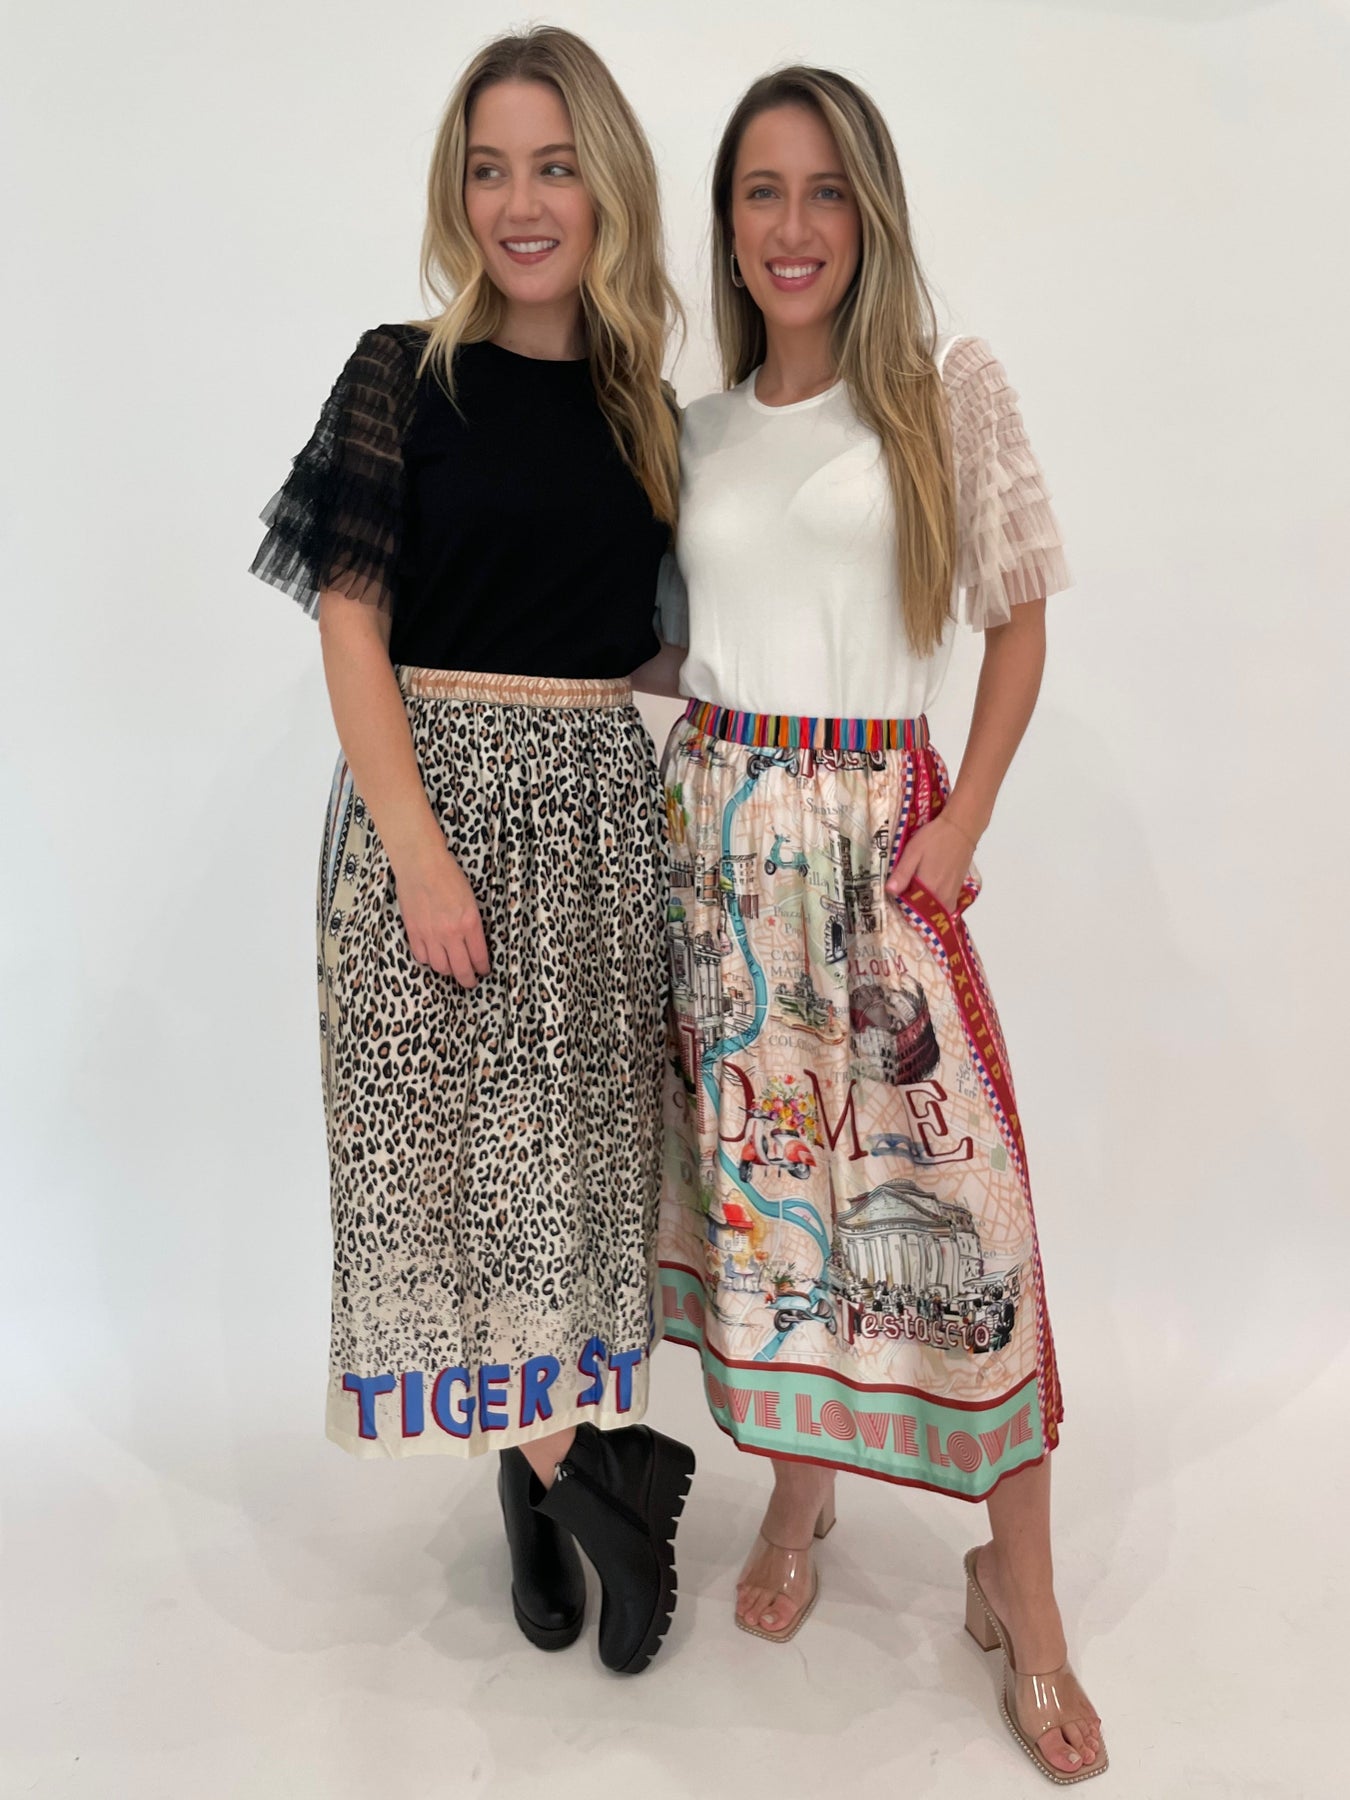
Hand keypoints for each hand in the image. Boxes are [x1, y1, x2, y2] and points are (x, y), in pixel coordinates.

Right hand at [392, 843, 489, 986]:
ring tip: (452, 968)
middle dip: (468, 980)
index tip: (483, 972)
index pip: (479, 957)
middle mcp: (450, 933)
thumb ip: (472, 924)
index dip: (482, 969)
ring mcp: (430, 934)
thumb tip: (473, 943)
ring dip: (448, 971)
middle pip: (461, 970)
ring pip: (440, 967)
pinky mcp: (413, 931)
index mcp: (470, 923)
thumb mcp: (471, 899)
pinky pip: (422, 956)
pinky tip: (433, 955)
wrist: (420, 863)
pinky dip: (429, 960)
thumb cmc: (448, 875)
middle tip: (470, 982)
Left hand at [884, 814, 974, 914]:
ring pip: (935, 911)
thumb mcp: (912, 852)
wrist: (961, 829)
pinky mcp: (957, 890)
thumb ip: (902, 873)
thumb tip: (890, 892)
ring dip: (924, 907)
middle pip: (923, 913)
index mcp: (928, 888)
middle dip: (912, 908)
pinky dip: (935, 904)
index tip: (894, 896)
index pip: (909, 909)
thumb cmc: (934, 838)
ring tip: (914, 893)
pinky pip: (944, 906)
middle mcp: (942, 896)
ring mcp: (952, 895)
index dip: (900, 905)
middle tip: (903, 894)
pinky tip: (927, 892)